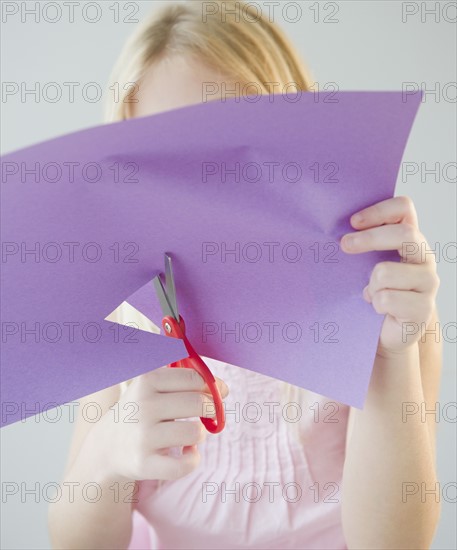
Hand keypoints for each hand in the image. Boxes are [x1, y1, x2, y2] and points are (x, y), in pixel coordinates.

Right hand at [86, 367, 228, 482]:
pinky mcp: (144, 463)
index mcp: (147, 380)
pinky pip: (185, 464)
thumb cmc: (142, 410)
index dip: (213, 386)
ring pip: (195, 432)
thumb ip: (187, 380)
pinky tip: (186, 453)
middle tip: (206, 414)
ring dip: (200, 434)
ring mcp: (143, 435)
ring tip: (189, 434)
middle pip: (198, 403)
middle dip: (211, 410)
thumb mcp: (154, 386)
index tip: (217, 393)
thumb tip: (223, 389)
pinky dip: (192, 460)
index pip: (195, 378)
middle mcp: (143, 405)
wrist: (107, 447)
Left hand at [341, 196, 439, 353]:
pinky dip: (376, 304)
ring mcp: (428, 283)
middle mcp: (424, 257)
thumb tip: (332, 232)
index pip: (404, 208)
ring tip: (372, 292)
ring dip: (371, 284)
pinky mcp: (424, 309)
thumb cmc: (375, 290)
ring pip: (387, 272)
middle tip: (344, 245)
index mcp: (411, 239)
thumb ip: (361, 244)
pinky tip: (379, 307)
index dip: (379, 210)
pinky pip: (387, 299)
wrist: (388, 330)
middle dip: (369, 239)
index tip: (353, 222)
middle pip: (404, 234)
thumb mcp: (367, 263)